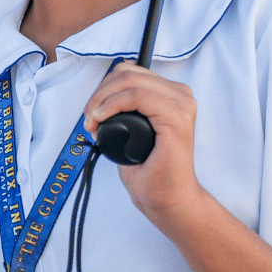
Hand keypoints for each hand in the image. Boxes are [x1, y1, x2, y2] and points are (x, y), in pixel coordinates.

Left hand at [83, 64, 204, 232]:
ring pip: (130, 81)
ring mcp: (182, 104)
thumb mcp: (133, 130)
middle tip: (89, 119)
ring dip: (102, 99)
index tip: (91, 113)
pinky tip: (101, 119)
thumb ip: (125, 108)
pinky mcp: (177, 117)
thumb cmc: (151, 170)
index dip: (104, 88)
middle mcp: (181, 95)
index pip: (131, 72)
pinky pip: (136, 95)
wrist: (167, 199)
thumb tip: (103, 94)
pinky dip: (112, 104)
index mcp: (172, 95)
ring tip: (93, 122)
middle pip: (128, 73)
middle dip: (100, 93)